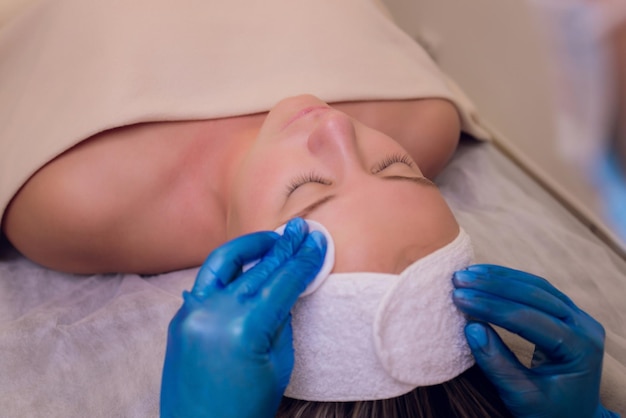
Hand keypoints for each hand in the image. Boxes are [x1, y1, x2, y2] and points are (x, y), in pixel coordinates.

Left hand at [160, 218, 326, 417]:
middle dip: (284, 247)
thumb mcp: (279, 365)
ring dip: (252, 248)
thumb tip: (285, 289)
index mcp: (246, 328)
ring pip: (226, 265)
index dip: (304, 261)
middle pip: (259, 269)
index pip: (283, 282)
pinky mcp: (180, 318)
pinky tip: (244, 263)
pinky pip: (206, 283)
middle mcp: (215, 313)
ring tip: (272, 238)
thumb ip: (282, 321)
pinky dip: (227, 270)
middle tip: (300, 229)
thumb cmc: (245, 408)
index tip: (316, 242)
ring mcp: (192, 313)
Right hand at [452, 264, 617, 417]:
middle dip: (493, 285)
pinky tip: (487, 276)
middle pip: (535, 295)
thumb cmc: (549, 413)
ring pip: (537, 286)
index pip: (528, 319)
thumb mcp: (521, 395)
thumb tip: (471, 328)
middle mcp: (585, 327)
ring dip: (500, 278)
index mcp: (579, 349)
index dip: (490, 306)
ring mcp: (579, 318)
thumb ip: (497, 363)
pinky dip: (510, 281)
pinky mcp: (568, 314)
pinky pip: (539, 290)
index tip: (459, 298)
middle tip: (459, 280)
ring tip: (468, 274)